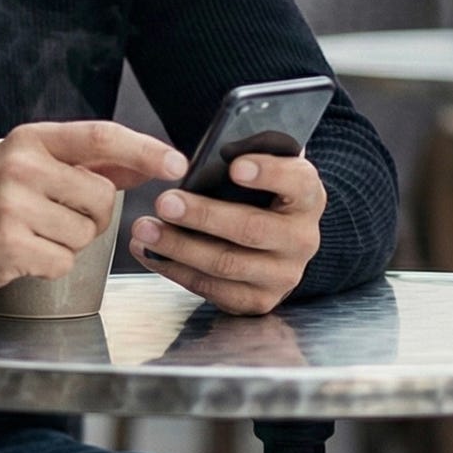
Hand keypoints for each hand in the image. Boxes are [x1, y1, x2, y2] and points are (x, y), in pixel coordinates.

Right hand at [0, 120, 186, 296]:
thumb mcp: (26, 166)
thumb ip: (82, 162)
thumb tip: (141, 163)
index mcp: (30, 140)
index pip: (100, 136)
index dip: (145, 149)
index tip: (175, 163)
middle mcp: (22, 166)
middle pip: (101, 197)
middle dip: (91, 216)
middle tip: (55, 219)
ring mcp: (12, 205)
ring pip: (85, 233)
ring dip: (67, 244)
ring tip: (30, 236)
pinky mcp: (8, 244)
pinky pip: (62, 261)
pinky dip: (49, 266)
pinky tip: (21, 256)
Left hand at [129, 153, 325, 314]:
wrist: (274, 245)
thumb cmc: (259, 198)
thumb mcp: (263, 174)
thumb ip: (245, 161)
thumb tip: (215, 153)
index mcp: (307, 198)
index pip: (297, 182)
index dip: (268, 173)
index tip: (235, 167)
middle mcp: (302, 239)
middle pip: (251, 229)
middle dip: (202, 215)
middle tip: (165, 202)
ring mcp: (283, 275)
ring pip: (226, 263)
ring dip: (179, 246)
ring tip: (145, 230)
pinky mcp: (258, 299)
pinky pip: (212, 288)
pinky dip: (176, 270)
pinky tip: (152, 253)